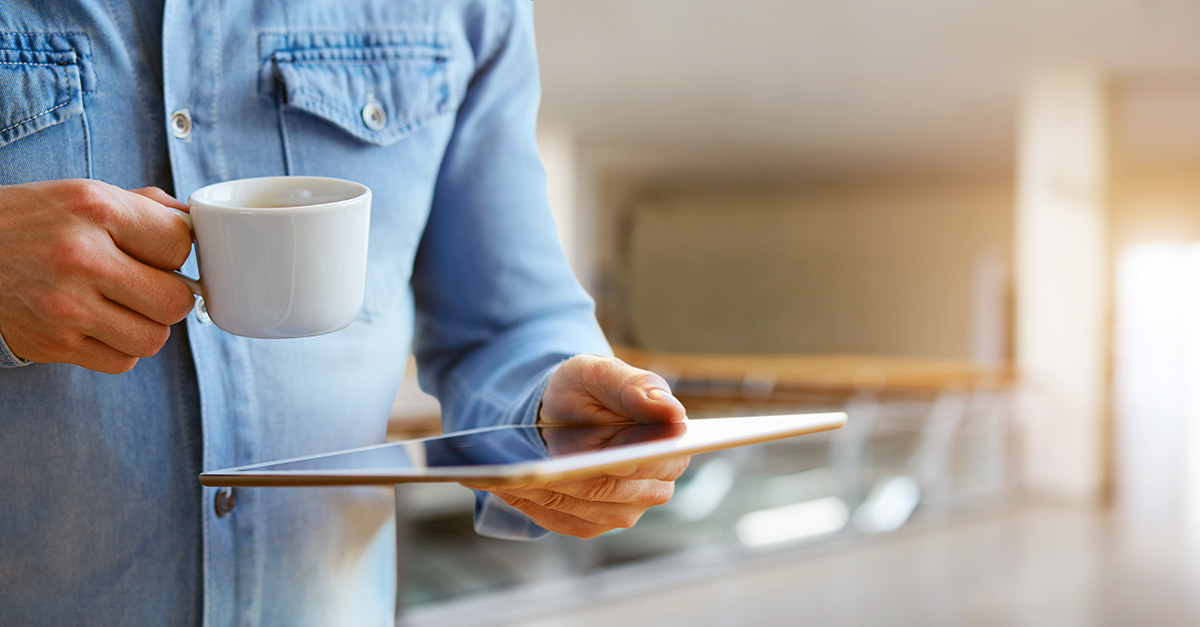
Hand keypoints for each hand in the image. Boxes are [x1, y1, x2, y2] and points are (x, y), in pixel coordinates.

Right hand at [0, 180, 195, 372]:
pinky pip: (121, 362)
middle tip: (146, 286)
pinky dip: (119, 349)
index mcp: (95, 209)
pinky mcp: (53, 344)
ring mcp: (65, 306)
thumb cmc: (33, 222)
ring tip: (122, 307)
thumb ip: (144, 206)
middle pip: (175, 301)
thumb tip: (193, 223)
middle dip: (169, 296)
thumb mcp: (84, 195)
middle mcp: (81, 257)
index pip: (180, 244)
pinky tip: (98, 325)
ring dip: (146, 326)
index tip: (158, 253)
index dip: (177, 252)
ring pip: (153, 339)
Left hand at [466, 355, 689, 537]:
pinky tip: (509, 486)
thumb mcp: (604, 374)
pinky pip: (561, 519)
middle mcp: (654, 486)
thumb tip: (671, 410)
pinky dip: (533, 503)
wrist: (560, 411)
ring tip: (509, 475)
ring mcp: (624, 510)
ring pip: (582, 507)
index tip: (596, 462)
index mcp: (669, 447)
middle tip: (531, 469)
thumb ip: (637, 387)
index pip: (650, 463)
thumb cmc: (586, 388)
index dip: (621, 462)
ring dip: (545, 491)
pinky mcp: (592, 523)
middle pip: (609, 491)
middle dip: (570, 478)